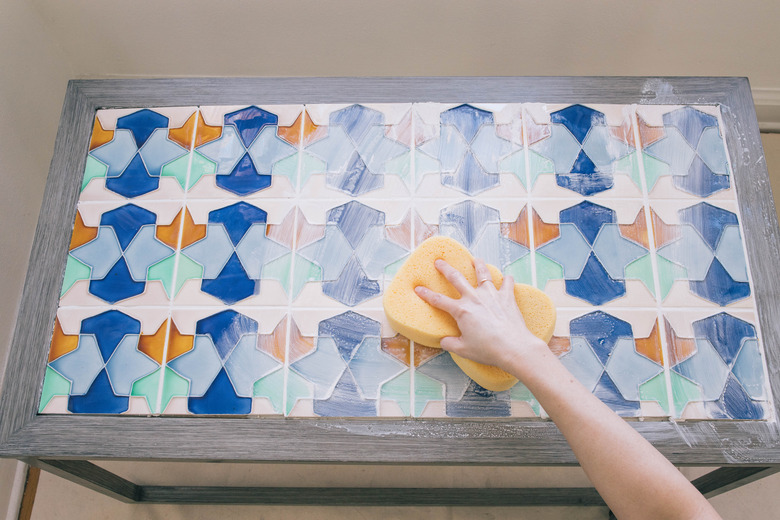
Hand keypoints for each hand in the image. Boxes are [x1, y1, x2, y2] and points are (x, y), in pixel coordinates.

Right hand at [414, 258, 547, 370]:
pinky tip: (507, 277)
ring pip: (483, 274)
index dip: (426, 294)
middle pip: (456, 278)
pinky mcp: (507, 297)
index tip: (418, 288)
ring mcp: (491, 295)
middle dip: (445, 268)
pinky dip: (507, 280)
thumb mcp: (464, 350)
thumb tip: (444, 341)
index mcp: (461, 310)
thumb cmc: (488, 349)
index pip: (438, 300)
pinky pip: (507, 283)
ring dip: (478, 265)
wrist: (513, 347)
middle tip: (439, 261)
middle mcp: (474, 298)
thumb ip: (450, 343)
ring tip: (476, 259)